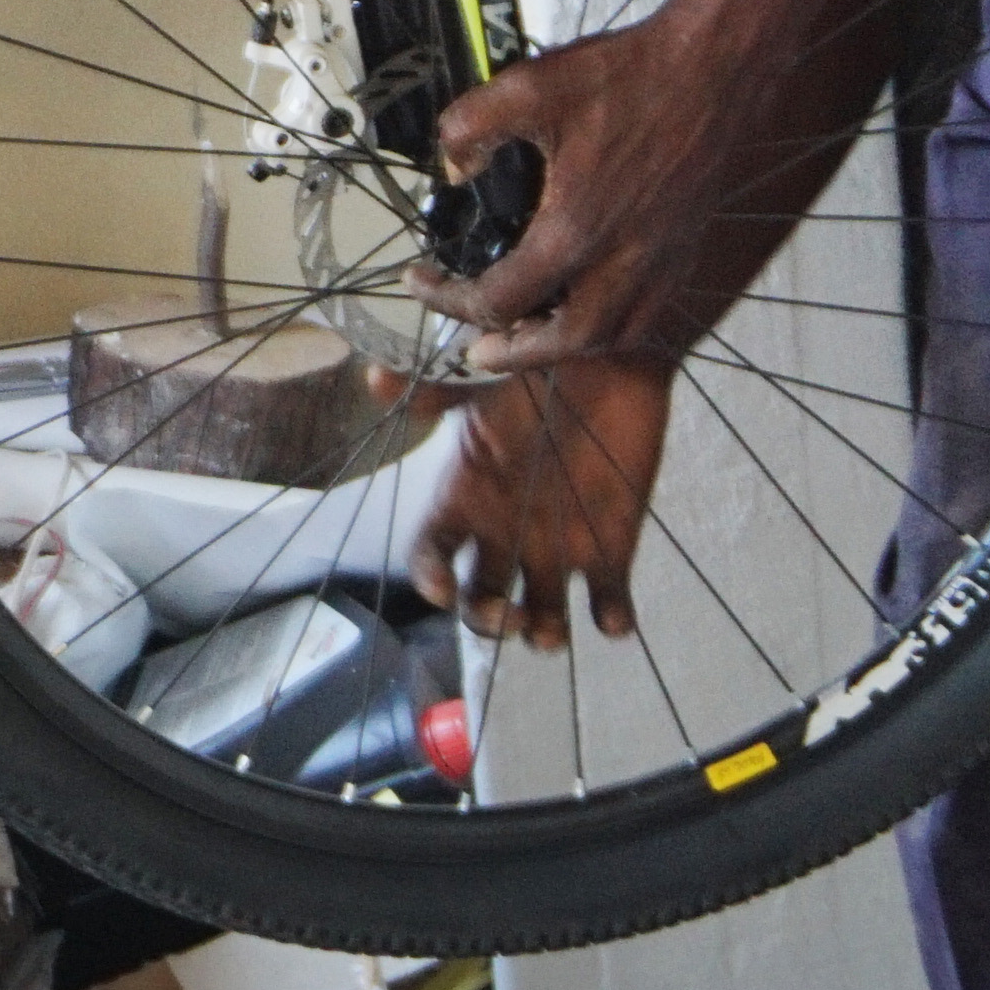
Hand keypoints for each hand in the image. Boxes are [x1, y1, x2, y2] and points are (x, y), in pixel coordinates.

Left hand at [409, 0, 819, 370]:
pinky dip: (614, 328)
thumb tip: (452, 171)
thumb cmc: (628, 75)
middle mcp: (623, 260)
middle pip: (564, 342)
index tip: (421, 281)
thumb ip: (470, 128)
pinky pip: (650, 314)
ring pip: (613, 336)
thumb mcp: (527, 87)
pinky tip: (591, 311)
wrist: (716, 65)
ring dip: (564, 347)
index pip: (500, 299)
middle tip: (476, 349)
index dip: (447, 299)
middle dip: (512, 353)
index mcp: (575, 230)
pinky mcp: (686, 248)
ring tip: (528, 336)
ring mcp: (662, 260)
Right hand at [411, 358, 672, 650]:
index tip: (442, 590)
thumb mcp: (482, 378)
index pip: (433, 554)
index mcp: (467, 500)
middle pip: (481, 601)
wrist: (611, 355)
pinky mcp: (611, 547)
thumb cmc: (538, 368)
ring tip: (550, 630)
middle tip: (507, 615)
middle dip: (488, 621)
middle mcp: (505, 532)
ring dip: (542, 634)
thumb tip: (375, 377)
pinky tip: (614, 617)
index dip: (432, 578)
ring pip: (540, 615)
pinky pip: (609, 601)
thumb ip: (435, 390)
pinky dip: (612, 619)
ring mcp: (557, 545)